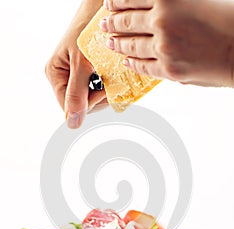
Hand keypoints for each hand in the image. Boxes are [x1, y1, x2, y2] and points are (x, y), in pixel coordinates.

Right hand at [46, 0, 106, 128]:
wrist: (102, 7)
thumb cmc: (89, 28)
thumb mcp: (82, 63)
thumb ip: (77, 93)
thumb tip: (72, 122)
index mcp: (55, 74)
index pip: (70, 106)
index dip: (89, 104)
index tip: (105, 91)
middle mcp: (63, 76)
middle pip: (82, 104)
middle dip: (100, 96)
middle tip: (112, 80)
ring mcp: (76, 75)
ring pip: (92, 97)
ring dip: (106, 90)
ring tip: (113, 74)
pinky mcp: (88, 72)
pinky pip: (98, 87)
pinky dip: (109, 83)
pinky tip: (113, 74)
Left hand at [101, 0, 233, 86]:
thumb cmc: (225, 21)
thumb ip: (172, 3)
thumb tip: (154, 9)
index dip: (116, 2)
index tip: (108, 5)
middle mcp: (162, 21)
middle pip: (126, 22)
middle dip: (112, 23)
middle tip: (104, 25)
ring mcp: (163, 47)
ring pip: (131, 46)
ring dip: (118, 44)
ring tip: (111, 43)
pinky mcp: (168, 69)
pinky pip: (143, 66)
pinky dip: (132, 62)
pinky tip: (126, 60)